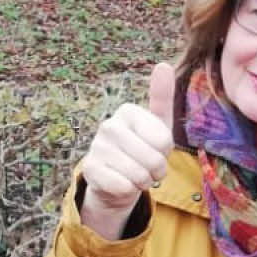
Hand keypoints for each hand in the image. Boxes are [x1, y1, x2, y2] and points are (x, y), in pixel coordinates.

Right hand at [79, 62, 175, 240]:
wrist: (117, 180)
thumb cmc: (142, 150)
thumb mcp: (158, 125)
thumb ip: (161, 97)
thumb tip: (163, 65)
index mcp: (128, 111)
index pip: (164, 140)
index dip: (166, 153)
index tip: (156, 150)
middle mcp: (109, 125)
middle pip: (153, 159)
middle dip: (157, 171)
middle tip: (147, 168)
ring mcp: (97, 147)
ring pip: (139, 175)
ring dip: (143, 182)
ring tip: (135, 176)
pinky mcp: (90, 169)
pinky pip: (124, 187)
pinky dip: (128, 191)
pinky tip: (121, 184)